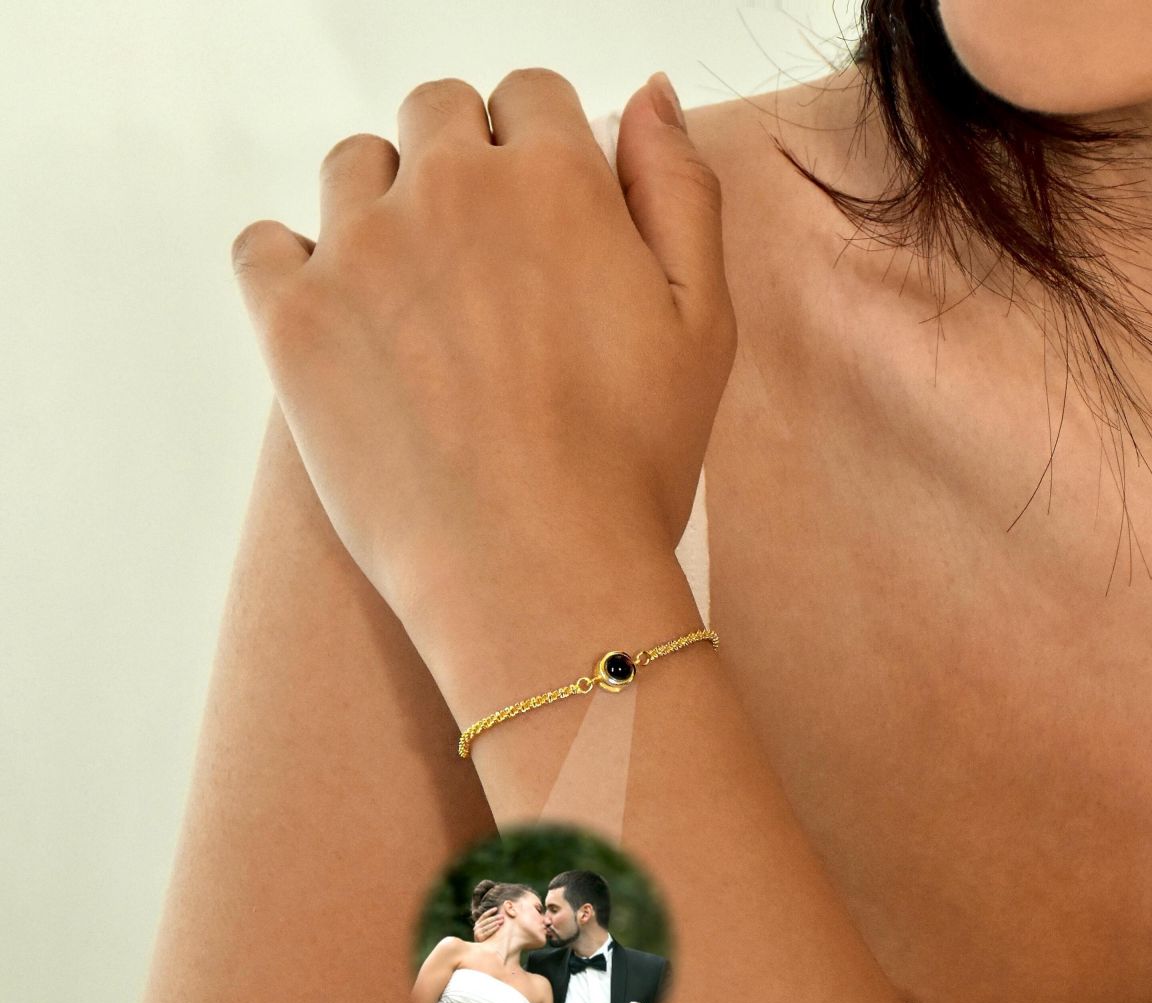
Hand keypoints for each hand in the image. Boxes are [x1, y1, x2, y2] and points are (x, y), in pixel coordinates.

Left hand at [230, 68, 736, 664]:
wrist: (536, 576)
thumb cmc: (627, 469)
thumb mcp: (703, 325)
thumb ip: (679, 191)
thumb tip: (649, 95)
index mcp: (555, 183)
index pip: (526, 99)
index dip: (534, 150)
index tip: (535, 212)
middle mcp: (451, 193)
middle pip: (435, 117)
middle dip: (459, 165)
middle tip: (478, 262)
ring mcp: (362, 253)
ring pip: (352, 168)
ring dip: (380, 205)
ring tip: (413, 295)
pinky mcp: (295, 322)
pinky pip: (265, 244)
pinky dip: (293, 263)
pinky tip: (340, 315)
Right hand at [472, 906, 502, 941]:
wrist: (483, 950)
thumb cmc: (488, 938)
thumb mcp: (487, 930)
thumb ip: (490, 923)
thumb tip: (500, 915)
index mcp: (478, 924)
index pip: (484, 915)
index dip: (490, 911)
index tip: (496, 908)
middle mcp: (476, 927)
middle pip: (487, 920)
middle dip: (495, 917)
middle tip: (502, 916)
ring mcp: (477, 933)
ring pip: (487, 925)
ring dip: (495, 922)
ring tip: (502, 920)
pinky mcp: (479, 938)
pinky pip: (487, 932)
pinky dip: (493, 929)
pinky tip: (498, 926)